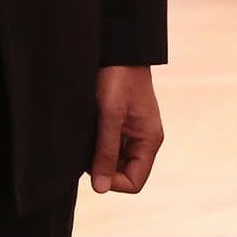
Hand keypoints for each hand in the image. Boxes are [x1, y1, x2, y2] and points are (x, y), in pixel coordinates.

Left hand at [89, 65, 162, 193]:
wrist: (119, 49)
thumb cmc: (119, 77)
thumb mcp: (110, 117)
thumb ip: (106, 152)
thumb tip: (100, 188)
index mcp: (149, 140)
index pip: (134, 182)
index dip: (112, 181)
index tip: (93, 165)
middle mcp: (144, 139)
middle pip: (124, 172)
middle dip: (103, 166)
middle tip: (87, 147)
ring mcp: (134, 131)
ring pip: (115, 159)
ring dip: (99, 154)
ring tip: (88, 135)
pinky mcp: (123, 122)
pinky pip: (111, 144)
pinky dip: (97, 143)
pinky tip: (89, 129)